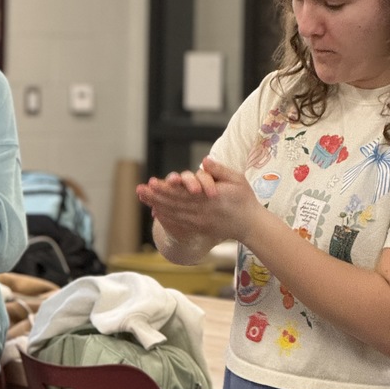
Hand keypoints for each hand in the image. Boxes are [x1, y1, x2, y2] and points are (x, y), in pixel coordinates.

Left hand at [137, 156, 258, 245]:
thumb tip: (204, 161)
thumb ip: (220, 170)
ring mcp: (199, 221)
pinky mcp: (199, 228)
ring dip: (157, 204)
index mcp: (210, 198)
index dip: (166, 188)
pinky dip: (166, 217)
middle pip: (174, 203)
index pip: (183, 192)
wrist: (250, 225)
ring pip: (174, 213)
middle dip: (155, 196)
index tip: (152, 182)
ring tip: (142, 197)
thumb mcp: (237, 179)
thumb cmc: (245, 200)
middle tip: (139, 189)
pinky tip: (156, 211)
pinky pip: (179, 222)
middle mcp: (202, 211)